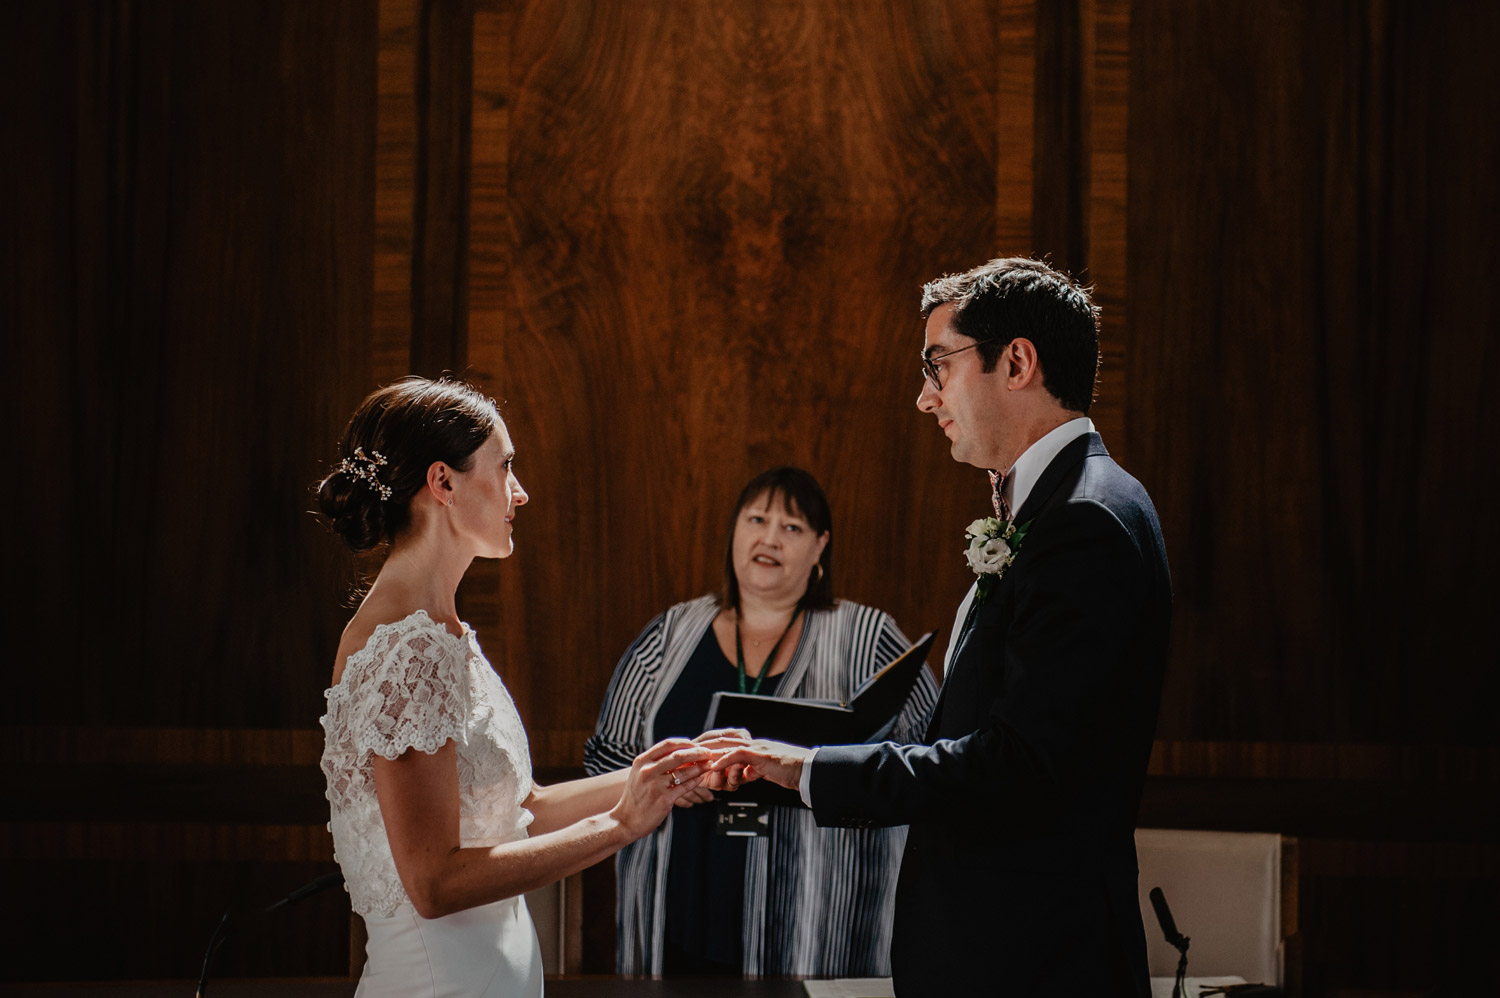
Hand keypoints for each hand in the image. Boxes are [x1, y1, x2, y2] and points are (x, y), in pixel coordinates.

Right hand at [611, 738, 712, 837]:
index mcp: (642, 761)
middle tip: (708, 752)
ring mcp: (655, 786)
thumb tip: (676, 750)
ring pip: (684, 772)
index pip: (667, 745)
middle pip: (678, 755)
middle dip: (696, 753)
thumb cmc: (636, 796)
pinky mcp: (663, 800)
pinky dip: (695, 781)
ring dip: (699, 767)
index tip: (695, 744)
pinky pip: (684, 787)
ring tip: (709, 765)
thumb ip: (654, 762)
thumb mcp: (639, 773)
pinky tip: (701, 778)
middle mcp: (647, 771)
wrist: (626, 820)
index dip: (684, 743)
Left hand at [698, 735, 812, 791]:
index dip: (712, 749)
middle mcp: (753, 744)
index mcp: (754, 747)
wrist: (808, 771)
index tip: (697, 756)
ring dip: (711, 754)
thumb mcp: (767, 770)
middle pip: (723, 742)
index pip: (728, 745)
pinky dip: (724, 761)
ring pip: (728, 747)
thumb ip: (753, 770)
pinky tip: (714, 767)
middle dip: (705, 748)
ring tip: (696, 760)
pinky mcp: (760, 755)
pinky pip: (738, 755)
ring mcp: (756, 748)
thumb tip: (744, 775)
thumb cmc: (791, 772)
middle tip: (690, 755)